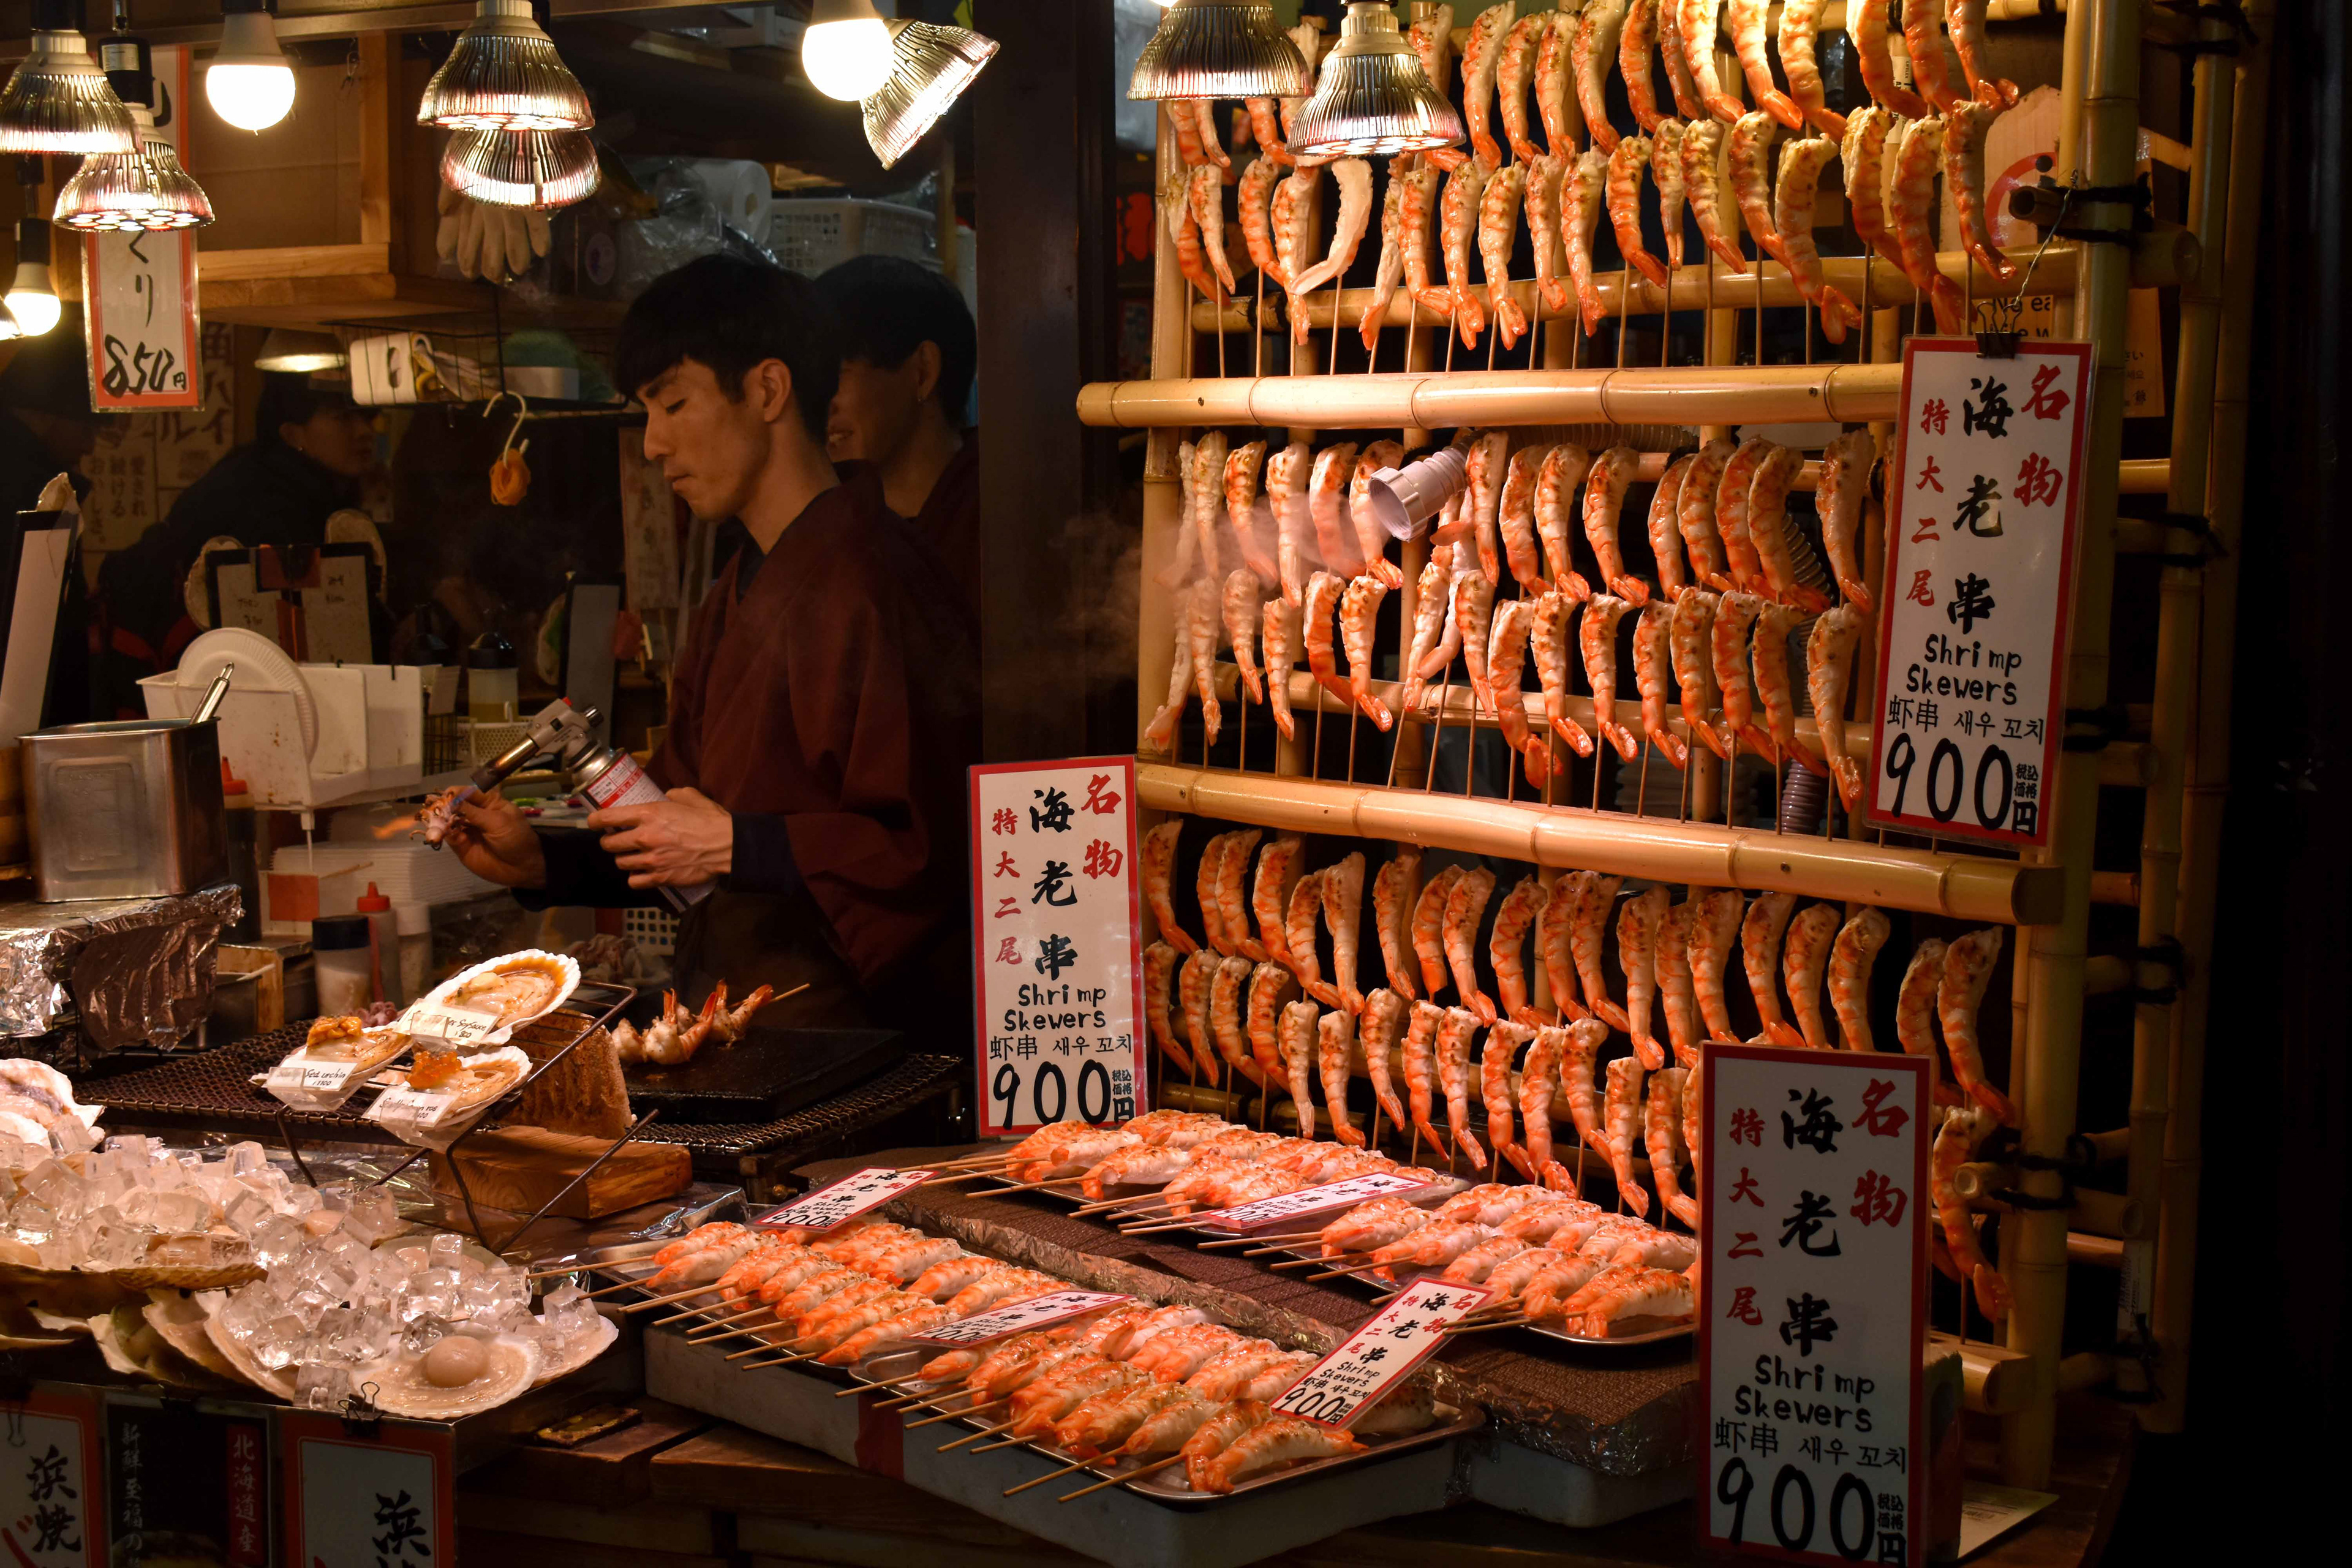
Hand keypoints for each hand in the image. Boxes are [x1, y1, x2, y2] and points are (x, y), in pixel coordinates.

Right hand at [442, 790, 547, 888]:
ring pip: (448, 821)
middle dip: (445, 805)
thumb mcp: (498, 821)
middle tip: (436, 808)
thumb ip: (474, 812)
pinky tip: (440, 832)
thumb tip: (452, 799)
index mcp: (489, 803)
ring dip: (440, 819)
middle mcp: (475, 814)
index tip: (446, 794)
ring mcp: (467, 830)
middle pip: (455, 806)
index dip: (457, 792)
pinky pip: (449, 836)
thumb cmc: (515, 838)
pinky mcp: (461, 845)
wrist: (522, 868)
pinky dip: (442, 833)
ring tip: (435, 819)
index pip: (469, 792)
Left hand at [590, 786, 733, 888]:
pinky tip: (642, 872)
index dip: (594, 820)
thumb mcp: (690, 796)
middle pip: (608, 844)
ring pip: (620, 863)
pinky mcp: (659, 877)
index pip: (607, 817)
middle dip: (609, 842)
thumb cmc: (710, 820)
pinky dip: (635, 878)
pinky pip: (634, 881)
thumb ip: (672, 795)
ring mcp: (651, 860)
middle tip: (617, 841)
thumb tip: (665, 797)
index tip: (594, 822)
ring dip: (624, 859)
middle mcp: (644, 837)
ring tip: (633, 857)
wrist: (727, 846)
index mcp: (648, 814)